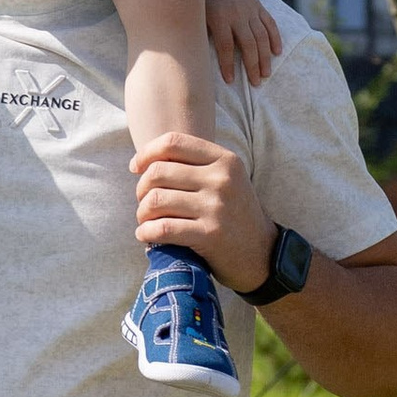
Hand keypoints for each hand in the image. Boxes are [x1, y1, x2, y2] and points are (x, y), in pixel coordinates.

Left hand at [130, 132, 274, 293]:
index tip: (135, 167)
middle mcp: (222, 179)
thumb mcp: (225, 179)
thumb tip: (145, 160)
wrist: (261, 253)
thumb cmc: (233, 213)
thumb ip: (194, 164)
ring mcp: (217, 207)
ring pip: (156, 200)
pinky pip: (162, 228)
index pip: (173, 142)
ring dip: (142, 213)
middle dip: (141, 189)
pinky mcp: (209, 234)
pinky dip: (146, 232)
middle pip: (158, 172)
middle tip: (144, 202)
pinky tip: (146, 235)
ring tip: (146, 220)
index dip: (146, 153)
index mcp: (225, 160)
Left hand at [205, 0, 281, 90]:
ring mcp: (250, 9)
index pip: (225, 46)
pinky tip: (277, 53)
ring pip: (261, 36)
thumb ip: (202, 34)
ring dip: (265, 57)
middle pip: (248, 44)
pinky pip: (270, 23)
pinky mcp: (258, 5)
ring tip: (266, 74)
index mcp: (219, 17)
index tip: (230, 81)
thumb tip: (201, 61)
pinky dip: (275, 38)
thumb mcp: (197, 15)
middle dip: (252, 66)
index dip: (228, 65)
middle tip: (256, 83)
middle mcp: (236, 14)